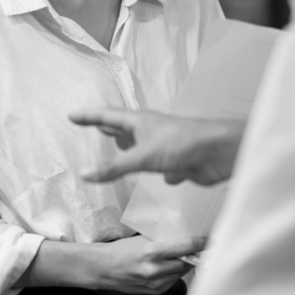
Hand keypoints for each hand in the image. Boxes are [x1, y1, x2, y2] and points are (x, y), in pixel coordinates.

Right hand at [69, 107, 243, 185]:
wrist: (221, 152)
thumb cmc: (183, 144)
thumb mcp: (142, 157)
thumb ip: (114, 168)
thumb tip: (83, 174)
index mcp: (140, 123)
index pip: (107, 117)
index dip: (89, 116)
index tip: (72, 115)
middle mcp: (151, 132)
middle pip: (125, 129)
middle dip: (109, 128)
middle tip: (95, 126)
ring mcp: (166, 147)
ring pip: (144, 149)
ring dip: (133, 151)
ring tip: (122, 149)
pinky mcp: (181, 162)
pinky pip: (166, 168)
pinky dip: (164, 173)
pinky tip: (166, 179)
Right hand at [87, 235, 206, 294]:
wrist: (103, 269)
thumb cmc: (120, 250)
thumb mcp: (141, 239)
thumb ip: (162, 240)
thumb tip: (183, 237)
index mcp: (152, 252)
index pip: (185, 248)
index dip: (200, 244)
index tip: (210, 240)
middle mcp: (155, 270)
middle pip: (187, 262)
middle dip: (193, 255)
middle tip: (196, 248)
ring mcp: (155, 283)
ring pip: (181, 273)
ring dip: (183, 265)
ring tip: (177, 257)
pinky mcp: (155, 291)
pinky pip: (172, 281)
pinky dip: (173, 274)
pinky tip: (165, 268)